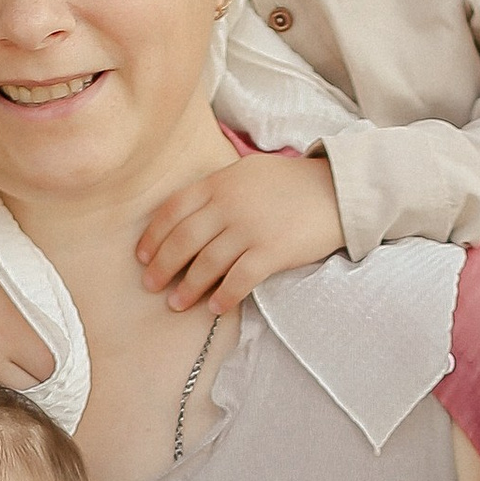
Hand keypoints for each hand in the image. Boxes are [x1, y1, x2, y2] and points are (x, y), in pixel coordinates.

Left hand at [135, 152, 344, 316]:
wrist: (338, 190)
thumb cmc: (292, 183)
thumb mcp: (248, 172)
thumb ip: (219, 188)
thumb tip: (191, 213)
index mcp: (220, 183)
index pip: (173, 209)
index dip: (153, 235)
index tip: (142, 255)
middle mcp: (230, 205)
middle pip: (183, 239)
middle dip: (162, 265)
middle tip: (150, 285)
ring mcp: (250, 229)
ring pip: (206, 263)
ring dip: (187, 287)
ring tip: (175, 303)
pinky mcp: (272, 252)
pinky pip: (238, 280)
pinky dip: (223, 296)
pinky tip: (214, 308)